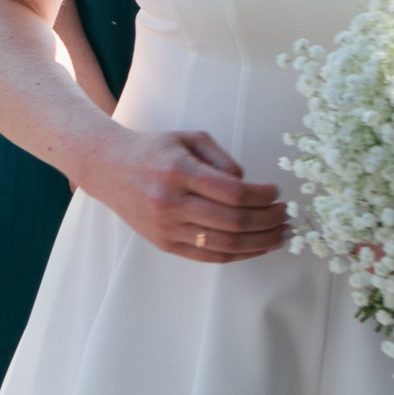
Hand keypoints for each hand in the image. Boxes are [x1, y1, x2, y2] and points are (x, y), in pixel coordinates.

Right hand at [80, 127, 287, 262]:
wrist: (106, 167)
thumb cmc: (153, 150)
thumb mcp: (188, 138)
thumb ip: (222, 158)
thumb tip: (249, 186)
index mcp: (179, 171)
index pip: (235, 192)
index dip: (265, 196)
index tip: (277, 193)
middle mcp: (170, 201)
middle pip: (234, 221)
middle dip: (270, 221)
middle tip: (287, 216)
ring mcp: (165, 226)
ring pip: (225, 244)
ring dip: (261, 242)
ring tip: (280, 235)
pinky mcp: (163, 242)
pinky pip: (209, 256)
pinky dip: (239, 255)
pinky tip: (256, 247)